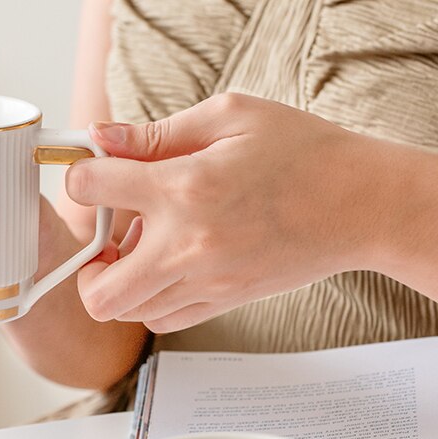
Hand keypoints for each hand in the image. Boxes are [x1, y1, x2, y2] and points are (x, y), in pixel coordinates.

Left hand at [67, 93, 387, 332]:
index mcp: (183, 190)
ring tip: (142, 253)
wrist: (358, 205)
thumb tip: (102, 139)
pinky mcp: (220, 303)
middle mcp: (186, 247)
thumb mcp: (229, 117)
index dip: (81, 178)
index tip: (93, 176)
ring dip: (119, 285)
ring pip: (127, 313)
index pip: (92, 190)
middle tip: (104, 246)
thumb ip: (156, 133)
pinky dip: (150, 301)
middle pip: (98, 294)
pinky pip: (162, 322)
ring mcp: (203, 284)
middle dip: (85, 271)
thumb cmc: (300, 153)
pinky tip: (167, 271)